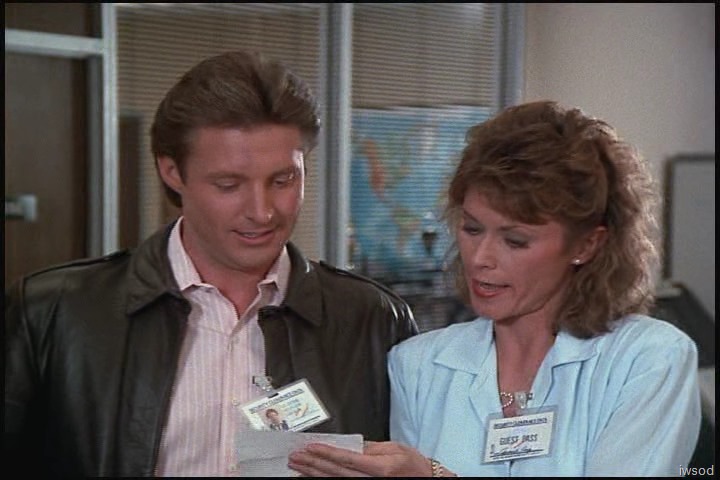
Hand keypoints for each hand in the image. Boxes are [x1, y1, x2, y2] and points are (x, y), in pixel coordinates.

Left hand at [288, 441, 433, 476]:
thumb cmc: (413, 464)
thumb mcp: (394, 448)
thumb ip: (370, 448)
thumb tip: (348, 445)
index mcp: (380, 468)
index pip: (346, 459)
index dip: (326, 453)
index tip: (310, 447)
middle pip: (336, 473)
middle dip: (313, 464)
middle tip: (296, 456)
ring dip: (313, 475)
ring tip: (297, 467)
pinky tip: (312, 478)